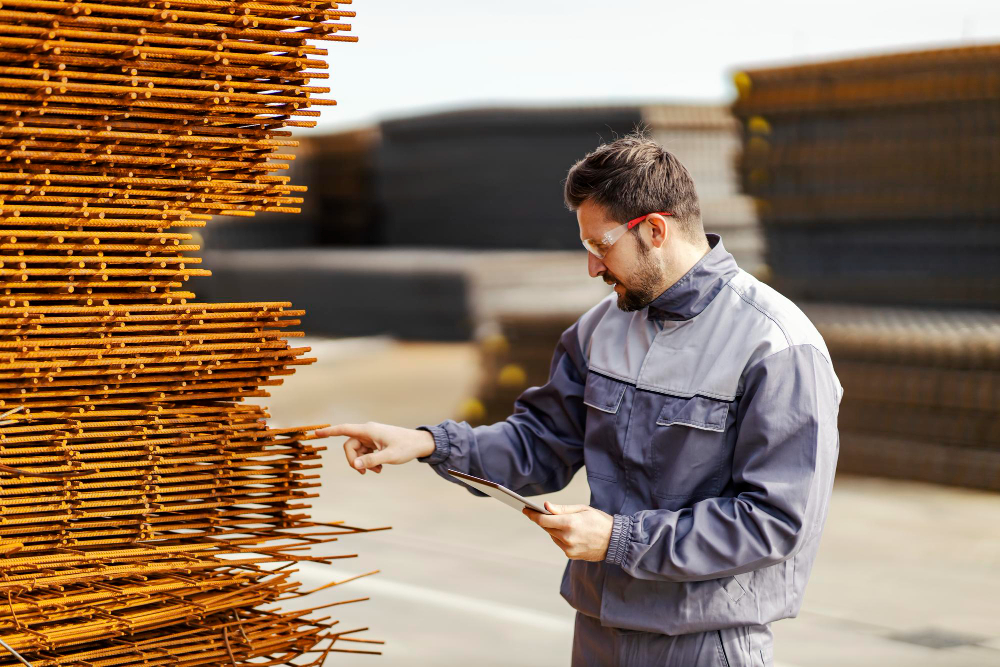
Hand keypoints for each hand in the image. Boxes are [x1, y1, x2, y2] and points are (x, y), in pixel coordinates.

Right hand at [313, 422, 435, 474]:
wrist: (420, 444)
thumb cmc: (406, 447)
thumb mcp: (389, 457)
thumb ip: (371, 461)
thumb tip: (356, 466)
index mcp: (369, 430)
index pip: (344, 429)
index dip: (329, 432)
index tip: (316, 433)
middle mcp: (368, 432)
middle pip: (349, 446)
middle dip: (354, 461)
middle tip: (364, 472)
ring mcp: (371, 437)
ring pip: (357, 452)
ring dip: (364, 463)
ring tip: (377, 471)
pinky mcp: (376, 443)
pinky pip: (365, 453)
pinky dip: (369, 462)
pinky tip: (379, 468)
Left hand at [522, 501, 613, 561]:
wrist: (615, 541)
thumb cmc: (600, 521)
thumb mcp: (582, 509)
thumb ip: (562, 509)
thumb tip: (546, 506)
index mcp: (570, 523)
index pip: (543, 520)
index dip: (532, 515)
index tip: (525, 509)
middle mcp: (567, 538)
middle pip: (546, 528)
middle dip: (543, 520)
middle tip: (540, 512)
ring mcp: (568, 548)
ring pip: (552, 536)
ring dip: (553, 529)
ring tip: (562, 522)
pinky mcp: (571, 555)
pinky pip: (559, 543)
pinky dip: (560, 537)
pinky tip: (569, 532)